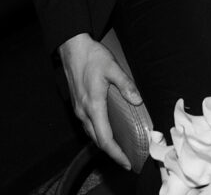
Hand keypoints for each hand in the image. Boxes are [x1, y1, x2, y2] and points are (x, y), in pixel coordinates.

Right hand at [59, 33, 142, 168]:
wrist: (72, 48)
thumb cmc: (92, 57)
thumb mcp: (112, 67)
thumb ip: (126, 85)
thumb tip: (138, 100)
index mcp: (93, 105)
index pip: (104, 138)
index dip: (116, 153)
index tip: (126, 162)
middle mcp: (84, 112)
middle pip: (97, 140)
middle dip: (112, 152)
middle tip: (127, 158)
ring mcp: (79, 109)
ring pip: (91, 134)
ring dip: (104, 143)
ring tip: (120, 147)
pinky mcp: (78, 105)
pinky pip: (88, 126)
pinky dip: (98, 133)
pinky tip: (107, 129)